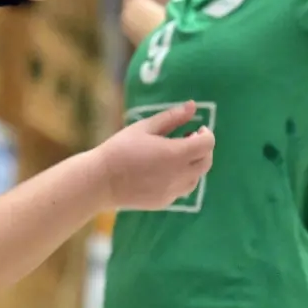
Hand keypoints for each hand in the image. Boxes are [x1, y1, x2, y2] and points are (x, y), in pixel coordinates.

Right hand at [93, 101, 214, 210]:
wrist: (100, 181)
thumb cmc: (120, 149)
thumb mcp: (144, 127)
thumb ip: (171, 117)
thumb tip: (192, 106)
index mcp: (175, 154)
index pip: (207, 144)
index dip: (206, 134)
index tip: (197, 129)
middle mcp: (179, 175)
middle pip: (206, 162)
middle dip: (202, 149)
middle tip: (187, 139)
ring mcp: (172, 191)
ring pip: (196, 178)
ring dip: (193, 165)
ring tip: (175, 156)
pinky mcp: (164, 202)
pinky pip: (181, 189)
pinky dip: (181, 178)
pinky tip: (164, 171)